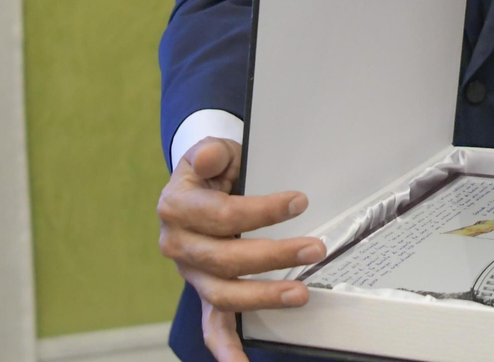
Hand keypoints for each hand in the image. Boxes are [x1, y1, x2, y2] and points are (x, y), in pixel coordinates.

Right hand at [157, 138, 327, 361]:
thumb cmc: (215, 170)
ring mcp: (192, 274)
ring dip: (263, 297)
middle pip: (225, 259)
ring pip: (223, 295)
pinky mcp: (204, 293)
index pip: (221, 215)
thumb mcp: (214, 151)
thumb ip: (212, 153)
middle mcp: (178, 245)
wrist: (201, 186)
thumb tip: (208, 158)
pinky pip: (211, 327)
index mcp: (177, 207)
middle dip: (273, 255)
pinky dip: (226, 349)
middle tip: (316, 247)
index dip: (262, 211)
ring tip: (301, 292)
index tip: (299, 201)